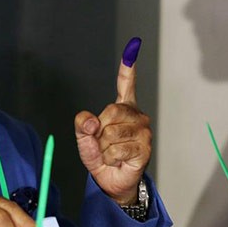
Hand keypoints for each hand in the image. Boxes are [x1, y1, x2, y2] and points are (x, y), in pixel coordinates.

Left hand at [75, 37, 151, 204]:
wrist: (111, 180)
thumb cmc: (99, 156)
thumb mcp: (84, 139)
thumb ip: (82, 126)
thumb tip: (92, 121)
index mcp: (122, 109)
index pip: (126, 84)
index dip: (128, 67)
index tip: (133, 46)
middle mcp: (136, 116)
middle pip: (109, 113)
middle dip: (98, 132)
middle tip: (102, 144)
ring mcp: (143, 131)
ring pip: (111, 134)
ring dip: (103, 148)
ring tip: (109, 153)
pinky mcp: (145, 148)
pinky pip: (117, 149)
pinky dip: (110, 158)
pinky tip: (117, 161)